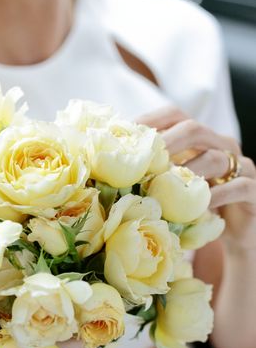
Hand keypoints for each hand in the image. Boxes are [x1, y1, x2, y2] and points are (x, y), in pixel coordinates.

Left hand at [138, 107, 255, 250]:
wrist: (238, 232)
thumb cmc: (199, 209)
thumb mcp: (174, 188)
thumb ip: (152, 175)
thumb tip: (106, 174)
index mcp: (200, 138)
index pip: (174, 115)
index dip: (149, 120)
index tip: (125, 135)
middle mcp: (221, 145)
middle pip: (194, 129)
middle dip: (166, 141)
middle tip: (145, 159)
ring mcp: (241, 165)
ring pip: (215, 157)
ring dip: (187, 171)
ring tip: (165, 186)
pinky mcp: (253, 189)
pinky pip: (238, 186)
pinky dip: (216, 195)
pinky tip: (198, 206)